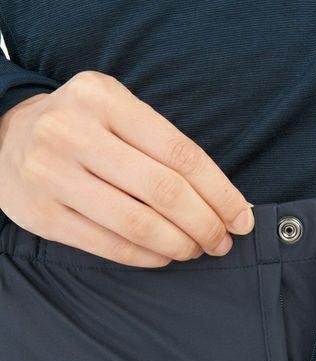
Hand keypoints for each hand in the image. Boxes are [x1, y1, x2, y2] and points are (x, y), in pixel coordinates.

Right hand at [0, 70, 253, 266]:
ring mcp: (51, 175)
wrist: (6, 138)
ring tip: (197, 249)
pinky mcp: (42, 216)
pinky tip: (167, 256)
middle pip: (164, 192)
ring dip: (181, 244)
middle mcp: (72, 132)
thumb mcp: (121, 116)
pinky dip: (151, 257)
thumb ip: (168, 150)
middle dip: (206, 224)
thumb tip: (231, 203)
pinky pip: (112, 247)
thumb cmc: (85, 130)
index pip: (181, 154)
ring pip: (139, 224)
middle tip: (222, 241)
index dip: (221, 193)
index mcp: (103, 98)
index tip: (242, 218)